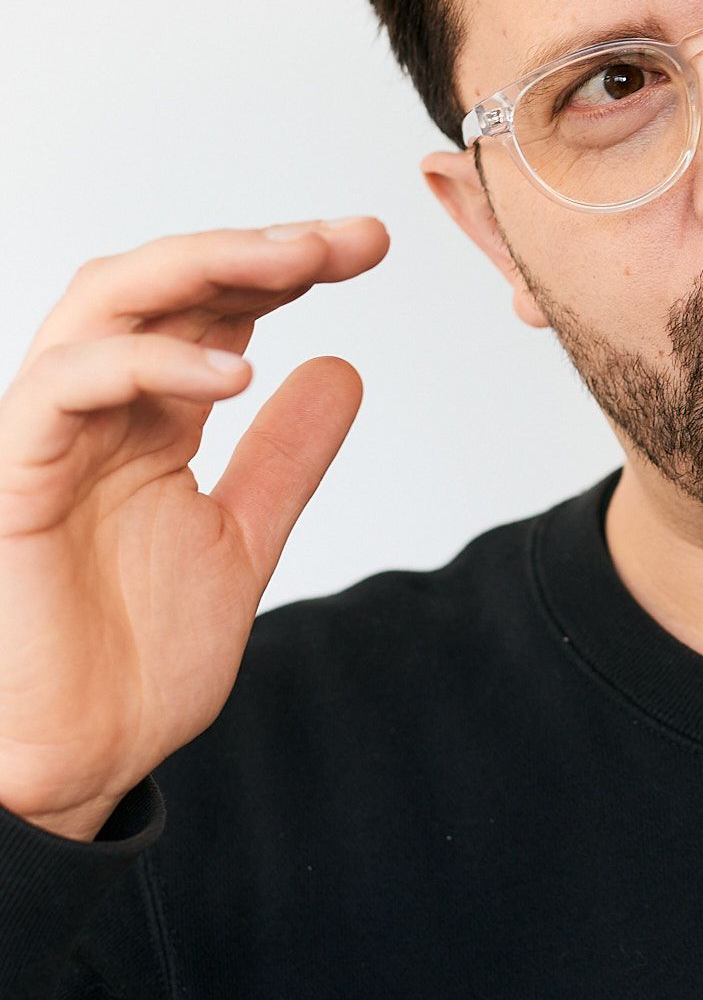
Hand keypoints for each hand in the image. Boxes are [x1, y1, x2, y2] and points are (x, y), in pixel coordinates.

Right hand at [0, 218, 388, 836]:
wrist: (76, 761)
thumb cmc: (135, 661)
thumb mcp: (245, 538)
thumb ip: (287, 456)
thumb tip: (342, 366)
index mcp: (149, 418)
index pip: (215, 308)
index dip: (287, 266)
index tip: (370, 247)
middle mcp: (98, 410)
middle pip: (163, 282)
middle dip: (256, 247)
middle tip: (346, 238)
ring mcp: (51, 434)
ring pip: (105, 303)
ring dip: (202, 267)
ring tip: (297, 263)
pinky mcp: (14, 475)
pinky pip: (64, 385)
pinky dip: (149, 363)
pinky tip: (234, 371)